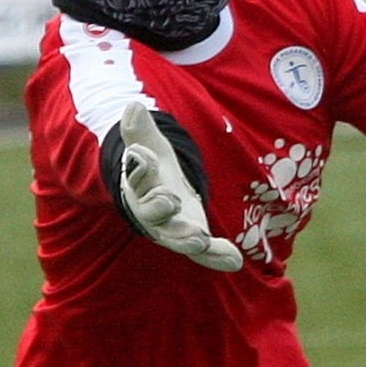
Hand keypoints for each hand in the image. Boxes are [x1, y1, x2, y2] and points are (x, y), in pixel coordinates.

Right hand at [119, 101, 241, 271]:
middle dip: (159, 207)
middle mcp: (152, 212)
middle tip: (169, 201)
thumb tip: (132, 106)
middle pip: (151, 213)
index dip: (139, 166)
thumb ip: (139, 130)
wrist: (158, 195)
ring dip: (187, 238)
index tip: (142, 155)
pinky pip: (203, 253)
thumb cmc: (151, 169)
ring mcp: (172, 229)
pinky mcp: (192, 238)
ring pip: (175, 237)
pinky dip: (217, 257)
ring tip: (200, 239)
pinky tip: (234, 260)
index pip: (136, 177)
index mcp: (139, 186)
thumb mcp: (147, 145)